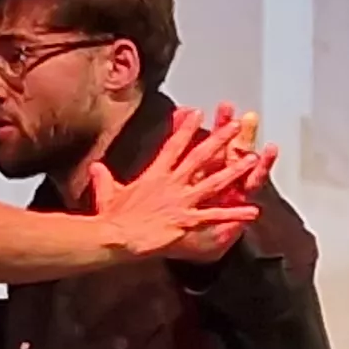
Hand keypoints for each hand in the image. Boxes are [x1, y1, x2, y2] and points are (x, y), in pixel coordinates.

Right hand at [83, 105, 269, 260]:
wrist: (116, 236)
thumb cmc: (111, 217)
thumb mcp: (107, 193)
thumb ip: (104, 178)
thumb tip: (95, 168)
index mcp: (155, 175)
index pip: (173, 146)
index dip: (185, 128)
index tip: (196, 112)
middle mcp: (172, 183)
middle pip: (200, 156)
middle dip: (219, 139)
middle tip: (235, 126)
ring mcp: (182, 201)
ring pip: (214, 182)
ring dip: (234, 171)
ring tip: (252, 160)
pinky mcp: (188, 220)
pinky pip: (216, 216)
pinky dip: (235, 214)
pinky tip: (253, 211)